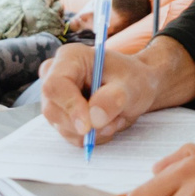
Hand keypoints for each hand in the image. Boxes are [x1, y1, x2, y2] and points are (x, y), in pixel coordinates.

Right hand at [36, 37, 194, 143]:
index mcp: (69, 58)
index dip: (69, 108)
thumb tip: (94, 118)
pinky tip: (108, 125)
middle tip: (111, 123)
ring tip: (115, 119)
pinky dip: (90, 137)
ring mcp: (56, 97)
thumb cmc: (137, 79)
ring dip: (90, 133)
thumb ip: (114, 100)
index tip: (89, 126)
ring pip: (60, 126)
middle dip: (82, 124)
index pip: (55, 86)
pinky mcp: (62, 114)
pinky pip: (69, 135)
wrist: (142, 86)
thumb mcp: (133, 87)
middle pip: (52, 109)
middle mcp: (55, 74)